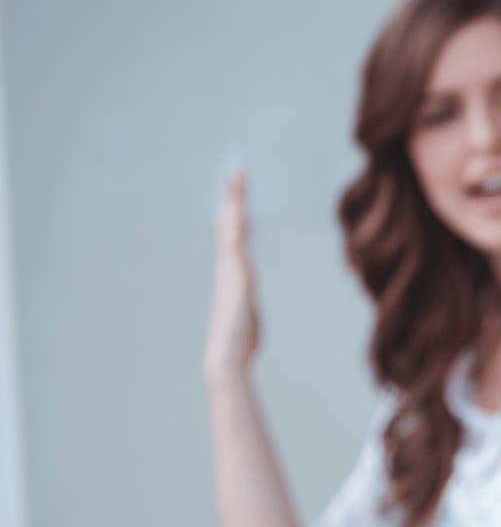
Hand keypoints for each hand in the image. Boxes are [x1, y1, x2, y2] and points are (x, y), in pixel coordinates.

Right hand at [203, 169, 260, 384]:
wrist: (227, 356)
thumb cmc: (239, 344)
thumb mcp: (249, 320)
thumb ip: (248, 310)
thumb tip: (247, 316)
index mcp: (233, 275)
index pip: (235, 238)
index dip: (236, 216)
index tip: (237, 196)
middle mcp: (229, 267)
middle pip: (232, 224)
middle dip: (233, 197)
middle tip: (237, 170)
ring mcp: (231, 268)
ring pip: (233, 225)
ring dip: (235, 198)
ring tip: (238, 173)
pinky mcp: (235, 273)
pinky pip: (236, 238)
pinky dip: (236, 219)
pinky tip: (238, 203)